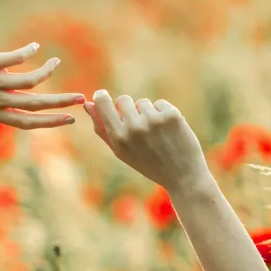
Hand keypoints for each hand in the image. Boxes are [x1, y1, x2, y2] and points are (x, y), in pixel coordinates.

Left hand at [0, 41, 85, 129]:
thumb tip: (11, 86)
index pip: (25, 122)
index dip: (49, 123)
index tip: (69, 119)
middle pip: (34, 105)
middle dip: (59, 103)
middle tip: (80, 98)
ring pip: (29, 82)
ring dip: (47, 72)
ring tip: (57, 62)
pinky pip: (14, 60)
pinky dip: (28, 53)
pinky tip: (35, 47)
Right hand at [85, 90, 210, 194]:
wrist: (182, 175)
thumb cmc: (148, 164)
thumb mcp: (121, 151)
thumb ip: (102, 129)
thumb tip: (88, 105)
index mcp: (119, 138)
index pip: (103, 103)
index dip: (101, 97)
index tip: (102, 95)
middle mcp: (135, 128)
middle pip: (123, 100)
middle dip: (129, 109)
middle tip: (138, 127)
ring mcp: (154, 120)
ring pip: (143, 103)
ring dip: (147, 114)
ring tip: (156, 134)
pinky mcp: (171, 115)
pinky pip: (160, 104)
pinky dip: (163, 114)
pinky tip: (168, 131)